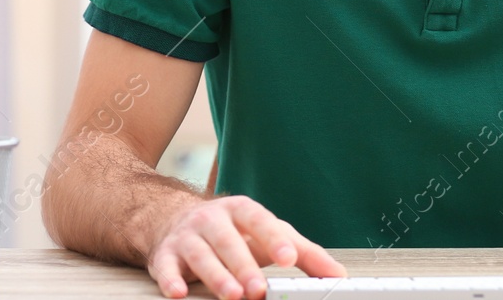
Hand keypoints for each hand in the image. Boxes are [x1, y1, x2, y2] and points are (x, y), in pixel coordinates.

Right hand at [147, 194, 346, 299]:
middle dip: (244, 266)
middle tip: (258, 289)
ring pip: (201, 255)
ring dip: (216, 276)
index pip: (260, 221)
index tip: (288, 258)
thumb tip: (338, 276)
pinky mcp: (164, 255)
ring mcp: (187, 236)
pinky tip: (178, 293)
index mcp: (242, 210)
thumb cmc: (233, 232)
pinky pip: (165, 267)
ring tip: (232, 296)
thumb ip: (304, 254)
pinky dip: (170, 280)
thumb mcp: (268, 235)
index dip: (274, 239)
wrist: (175, 219)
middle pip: (229, 241)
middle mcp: (212, 219)